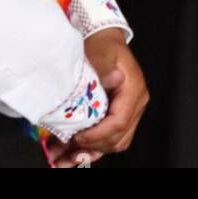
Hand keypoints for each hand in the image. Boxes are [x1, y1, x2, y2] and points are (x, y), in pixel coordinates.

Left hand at [52, 29, 148, 164]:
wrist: (105, 40)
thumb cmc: (104, 46)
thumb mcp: (102, 53)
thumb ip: (105, 68)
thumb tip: (112, 79)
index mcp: (133, 91)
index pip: (119, 122)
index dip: (97, 135)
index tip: (77, 137)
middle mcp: (134, 105)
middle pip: (117, 139)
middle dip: (91, 148)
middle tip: (65, 150)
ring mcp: (127, 112)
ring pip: (113, 143)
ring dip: (88, 153)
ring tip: (62, 158)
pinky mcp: (117, 115)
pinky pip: (108, 139)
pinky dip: (90, 149)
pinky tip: (72, 154)